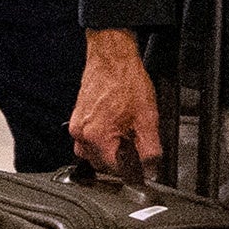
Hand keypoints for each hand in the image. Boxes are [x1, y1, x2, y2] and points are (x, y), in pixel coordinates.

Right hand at [67, 32, 164, 179]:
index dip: (133, 169)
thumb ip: (150, 149)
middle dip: (120, 160)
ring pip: (93, 154)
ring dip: (109, 152)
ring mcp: (77, 126)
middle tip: (136, 144)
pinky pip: (88, 140)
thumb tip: (151, 169)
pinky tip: (115, 126)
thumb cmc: (126, 80)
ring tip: (125, 135)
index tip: (142, 165)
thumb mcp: (147, 118)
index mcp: (97, 136)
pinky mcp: (77, 119)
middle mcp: (82, 134)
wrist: (112, 58)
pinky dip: (101, 140)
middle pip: (101, 164)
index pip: (115, 170)